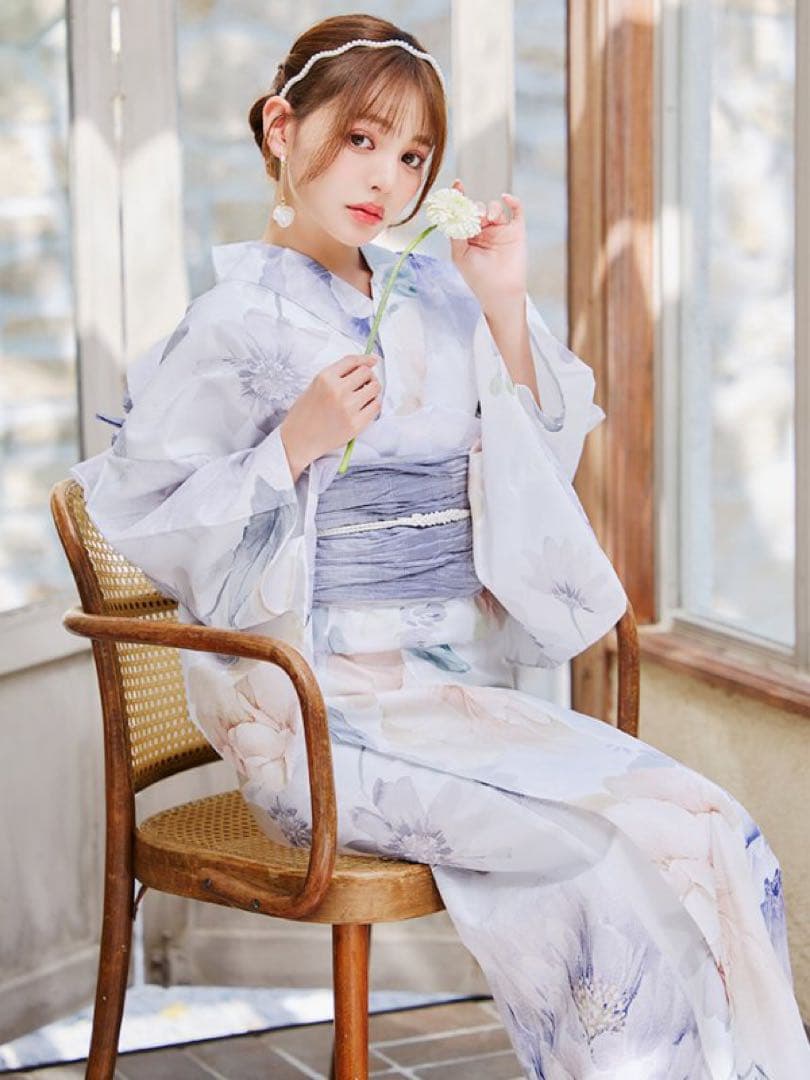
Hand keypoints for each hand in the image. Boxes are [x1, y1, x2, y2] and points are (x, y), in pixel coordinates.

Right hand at [279, 354, 380, 480]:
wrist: (299, 440)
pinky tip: (365, 407)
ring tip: (364, 396)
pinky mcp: (356, 424)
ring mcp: (348, 408)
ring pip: (375, 388)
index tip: (373, 360)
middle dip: (368, 376)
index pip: (352, 361)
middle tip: (364, 384)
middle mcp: (338, 390)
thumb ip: (337, 375)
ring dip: (372, 389)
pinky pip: (376, 407)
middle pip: (366, 373)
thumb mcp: (315, 386)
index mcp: (325, 378)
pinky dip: (373, 404)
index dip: (365, 359)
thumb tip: (365, 364)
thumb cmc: (305, 413)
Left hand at [448, 178, 527, 313]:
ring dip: (490, 209)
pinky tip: (506, 198)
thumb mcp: (460, 254)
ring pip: (494, 207)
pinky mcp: (516, 231)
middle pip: (477, 208)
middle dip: (475, 209)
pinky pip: (516, 210)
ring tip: (489, 220)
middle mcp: (483, 230)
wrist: (500, 291)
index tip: (458, 185)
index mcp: (467, 235)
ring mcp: (500, 230)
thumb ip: (456, 232)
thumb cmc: (477, 277)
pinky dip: (512, 202)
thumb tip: (453, 211)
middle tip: (476, 218)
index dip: (459, 197)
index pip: (462, 213)